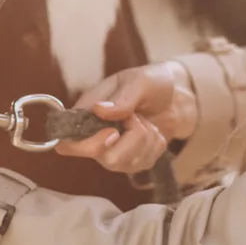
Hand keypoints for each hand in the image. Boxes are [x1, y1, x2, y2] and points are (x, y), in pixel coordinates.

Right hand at [55, 60, 197, 174]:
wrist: (176, 94)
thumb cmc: (151, 82)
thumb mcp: (140, 81)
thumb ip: (122, 97)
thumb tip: (99, 110)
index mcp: (88, 113)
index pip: (69, 142)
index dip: (87, 146)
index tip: (113, 132)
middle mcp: (96, 136)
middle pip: (105, 159)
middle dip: (131, 140)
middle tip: (137, 118)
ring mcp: (115, 151)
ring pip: (127, 163)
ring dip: (146, 138)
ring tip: (145, 119)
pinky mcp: (134, 160)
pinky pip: (145, 163)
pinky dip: (156, 145)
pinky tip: (153, 130)